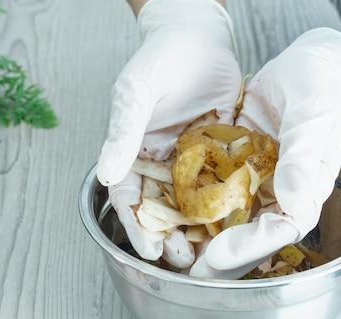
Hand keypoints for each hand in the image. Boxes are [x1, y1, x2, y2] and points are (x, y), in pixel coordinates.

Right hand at [97, 0, 240, 265]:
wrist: (198, 34)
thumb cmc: (159, 58)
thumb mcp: (135, 93)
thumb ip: (122, 133)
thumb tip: (104, 174)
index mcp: (134, 151)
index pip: (130, 197)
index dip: (137, 226)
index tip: (149, 250)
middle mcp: (162, 162)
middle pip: (163, 209)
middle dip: (170, 237)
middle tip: (182, 261)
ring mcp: (192, 160)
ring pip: (192, 203)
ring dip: (198, 229)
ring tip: (209, 253)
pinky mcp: (220, 152)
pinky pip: (223, 182)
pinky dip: (227, 204)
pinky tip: (236, 222)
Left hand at [191, 28, 340, 277]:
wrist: (310, 66)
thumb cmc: (319, 85)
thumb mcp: (313, 112)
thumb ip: (303, 154)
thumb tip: (293, 198)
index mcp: (305, 186)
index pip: (280, 229)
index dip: (250, 247)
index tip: (217, 257)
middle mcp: (281, 191)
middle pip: (253, 234)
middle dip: (223, 256)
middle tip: (191, 274)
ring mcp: (259, 182)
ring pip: (232, 219)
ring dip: (206, 238)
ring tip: (176, 255)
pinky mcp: (239, 168)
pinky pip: (217, 192)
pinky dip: (198, 206)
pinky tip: (172, 216)